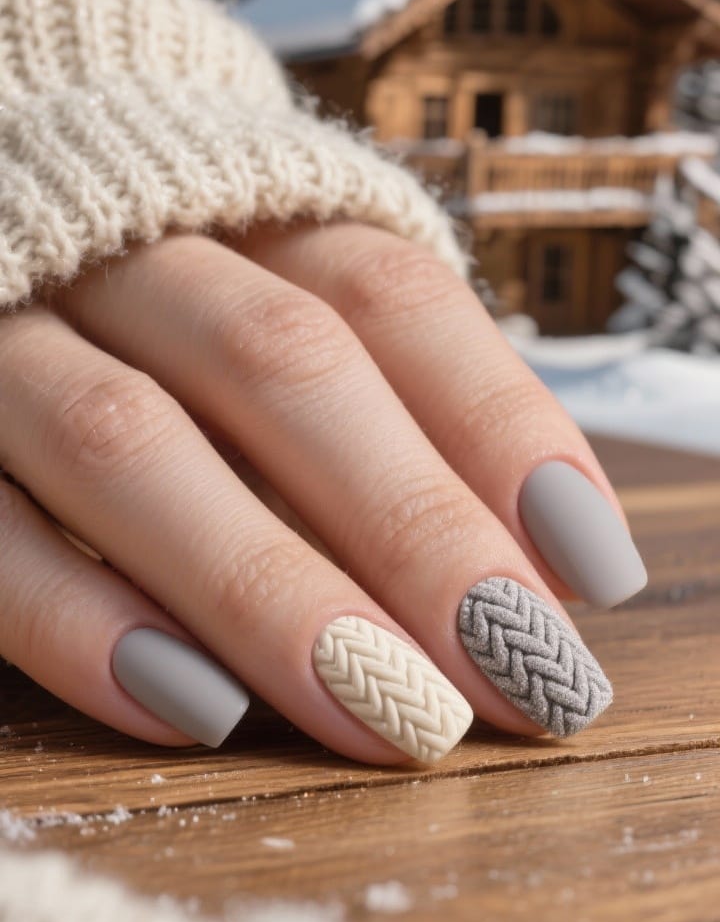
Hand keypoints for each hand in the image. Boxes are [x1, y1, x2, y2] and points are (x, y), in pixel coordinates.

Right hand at [0, 223, 645, 763]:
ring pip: (127, 439)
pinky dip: (81, 619)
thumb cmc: (173, 287)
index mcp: (240, 207)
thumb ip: (405, 396)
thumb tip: (552, 554)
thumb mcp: (288, 294)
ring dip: (263, 586)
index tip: (590, 572)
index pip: (388, 300)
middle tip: (512, 673)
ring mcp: (5, 329)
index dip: (497, 427)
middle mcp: (125, 246)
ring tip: (385, 713)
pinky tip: (195, 708)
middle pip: (280, 366)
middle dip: (409, 526)